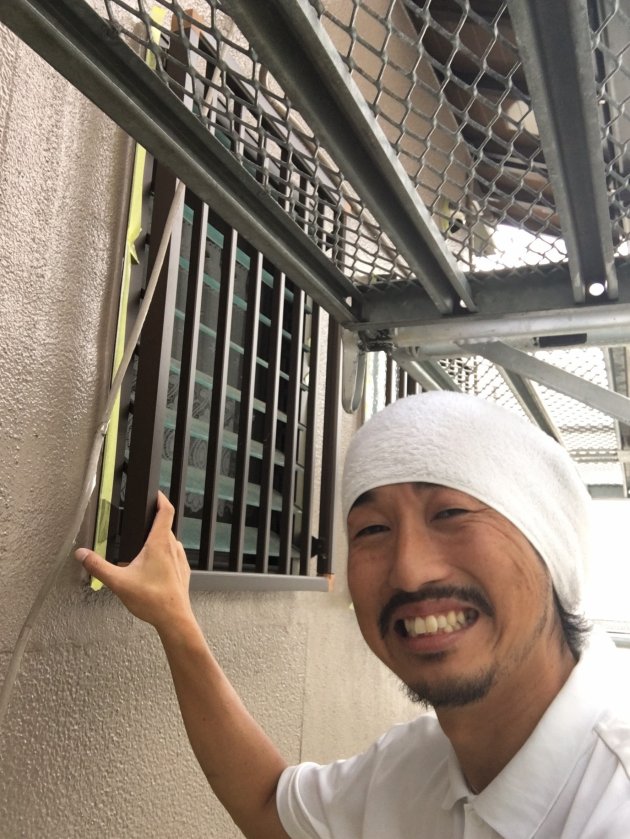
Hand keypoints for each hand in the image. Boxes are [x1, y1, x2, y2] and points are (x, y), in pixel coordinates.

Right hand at [75, 492, 192, 629]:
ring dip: (157, 541)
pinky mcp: (183, 571)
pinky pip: (173, 555)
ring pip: (170, 541)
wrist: (174, 619)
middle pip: (165, 526)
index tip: (156, 493)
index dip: (161, 498)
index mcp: (159, 544)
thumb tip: (82, 554)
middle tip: (139, 523)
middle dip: (152, 523)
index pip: (166, 511)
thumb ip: (98, 567)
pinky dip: (163, 555)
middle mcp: (173, 547)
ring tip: (141, 550)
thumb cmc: (152, 600)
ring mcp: (180, 559)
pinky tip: (151, 569)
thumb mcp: (119, 582)